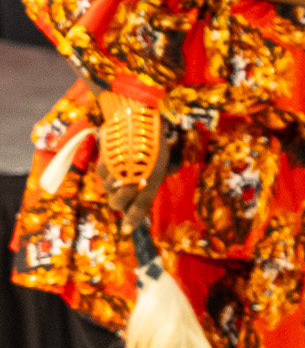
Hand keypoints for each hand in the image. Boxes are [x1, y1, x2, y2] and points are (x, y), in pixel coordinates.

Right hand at [95, 120, 171, 234]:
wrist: (136, 117)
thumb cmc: (153, 141)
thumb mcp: (160, 163)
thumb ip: (150, 182)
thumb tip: (139, 198)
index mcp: (153, 177)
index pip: (141, 205)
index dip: (134, 219)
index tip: (127, 230)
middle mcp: (135, 175)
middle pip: (119, 203)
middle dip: (119, 203)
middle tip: (121, 196)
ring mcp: (118, 168)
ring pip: (109, 190)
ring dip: (114, 186)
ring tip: (122, 171)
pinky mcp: (105, 160)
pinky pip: (101, 175)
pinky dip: (107, 173)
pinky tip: (115, 162)